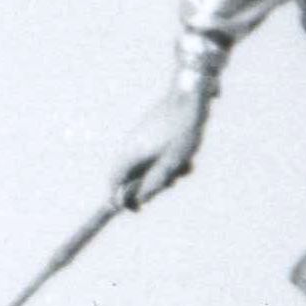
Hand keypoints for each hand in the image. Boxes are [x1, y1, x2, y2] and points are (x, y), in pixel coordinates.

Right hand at [111, 83, 209, 208]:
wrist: (191, 96)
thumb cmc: (182, 131)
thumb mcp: (172, 163)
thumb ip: (155, 183)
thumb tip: (141, 200)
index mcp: (131, 154)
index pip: (115, 182)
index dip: (120, 198)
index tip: (134, 209)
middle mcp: (132, 145)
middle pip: (132, 174)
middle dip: (150, 183)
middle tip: (170, 183)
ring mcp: (142, 136)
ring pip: (147, 163)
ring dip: (164, 171)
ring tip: (184, 166)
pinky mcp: (153, 131)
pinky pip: (156, 152)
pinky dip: (169, 159)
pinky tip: (188, 157)